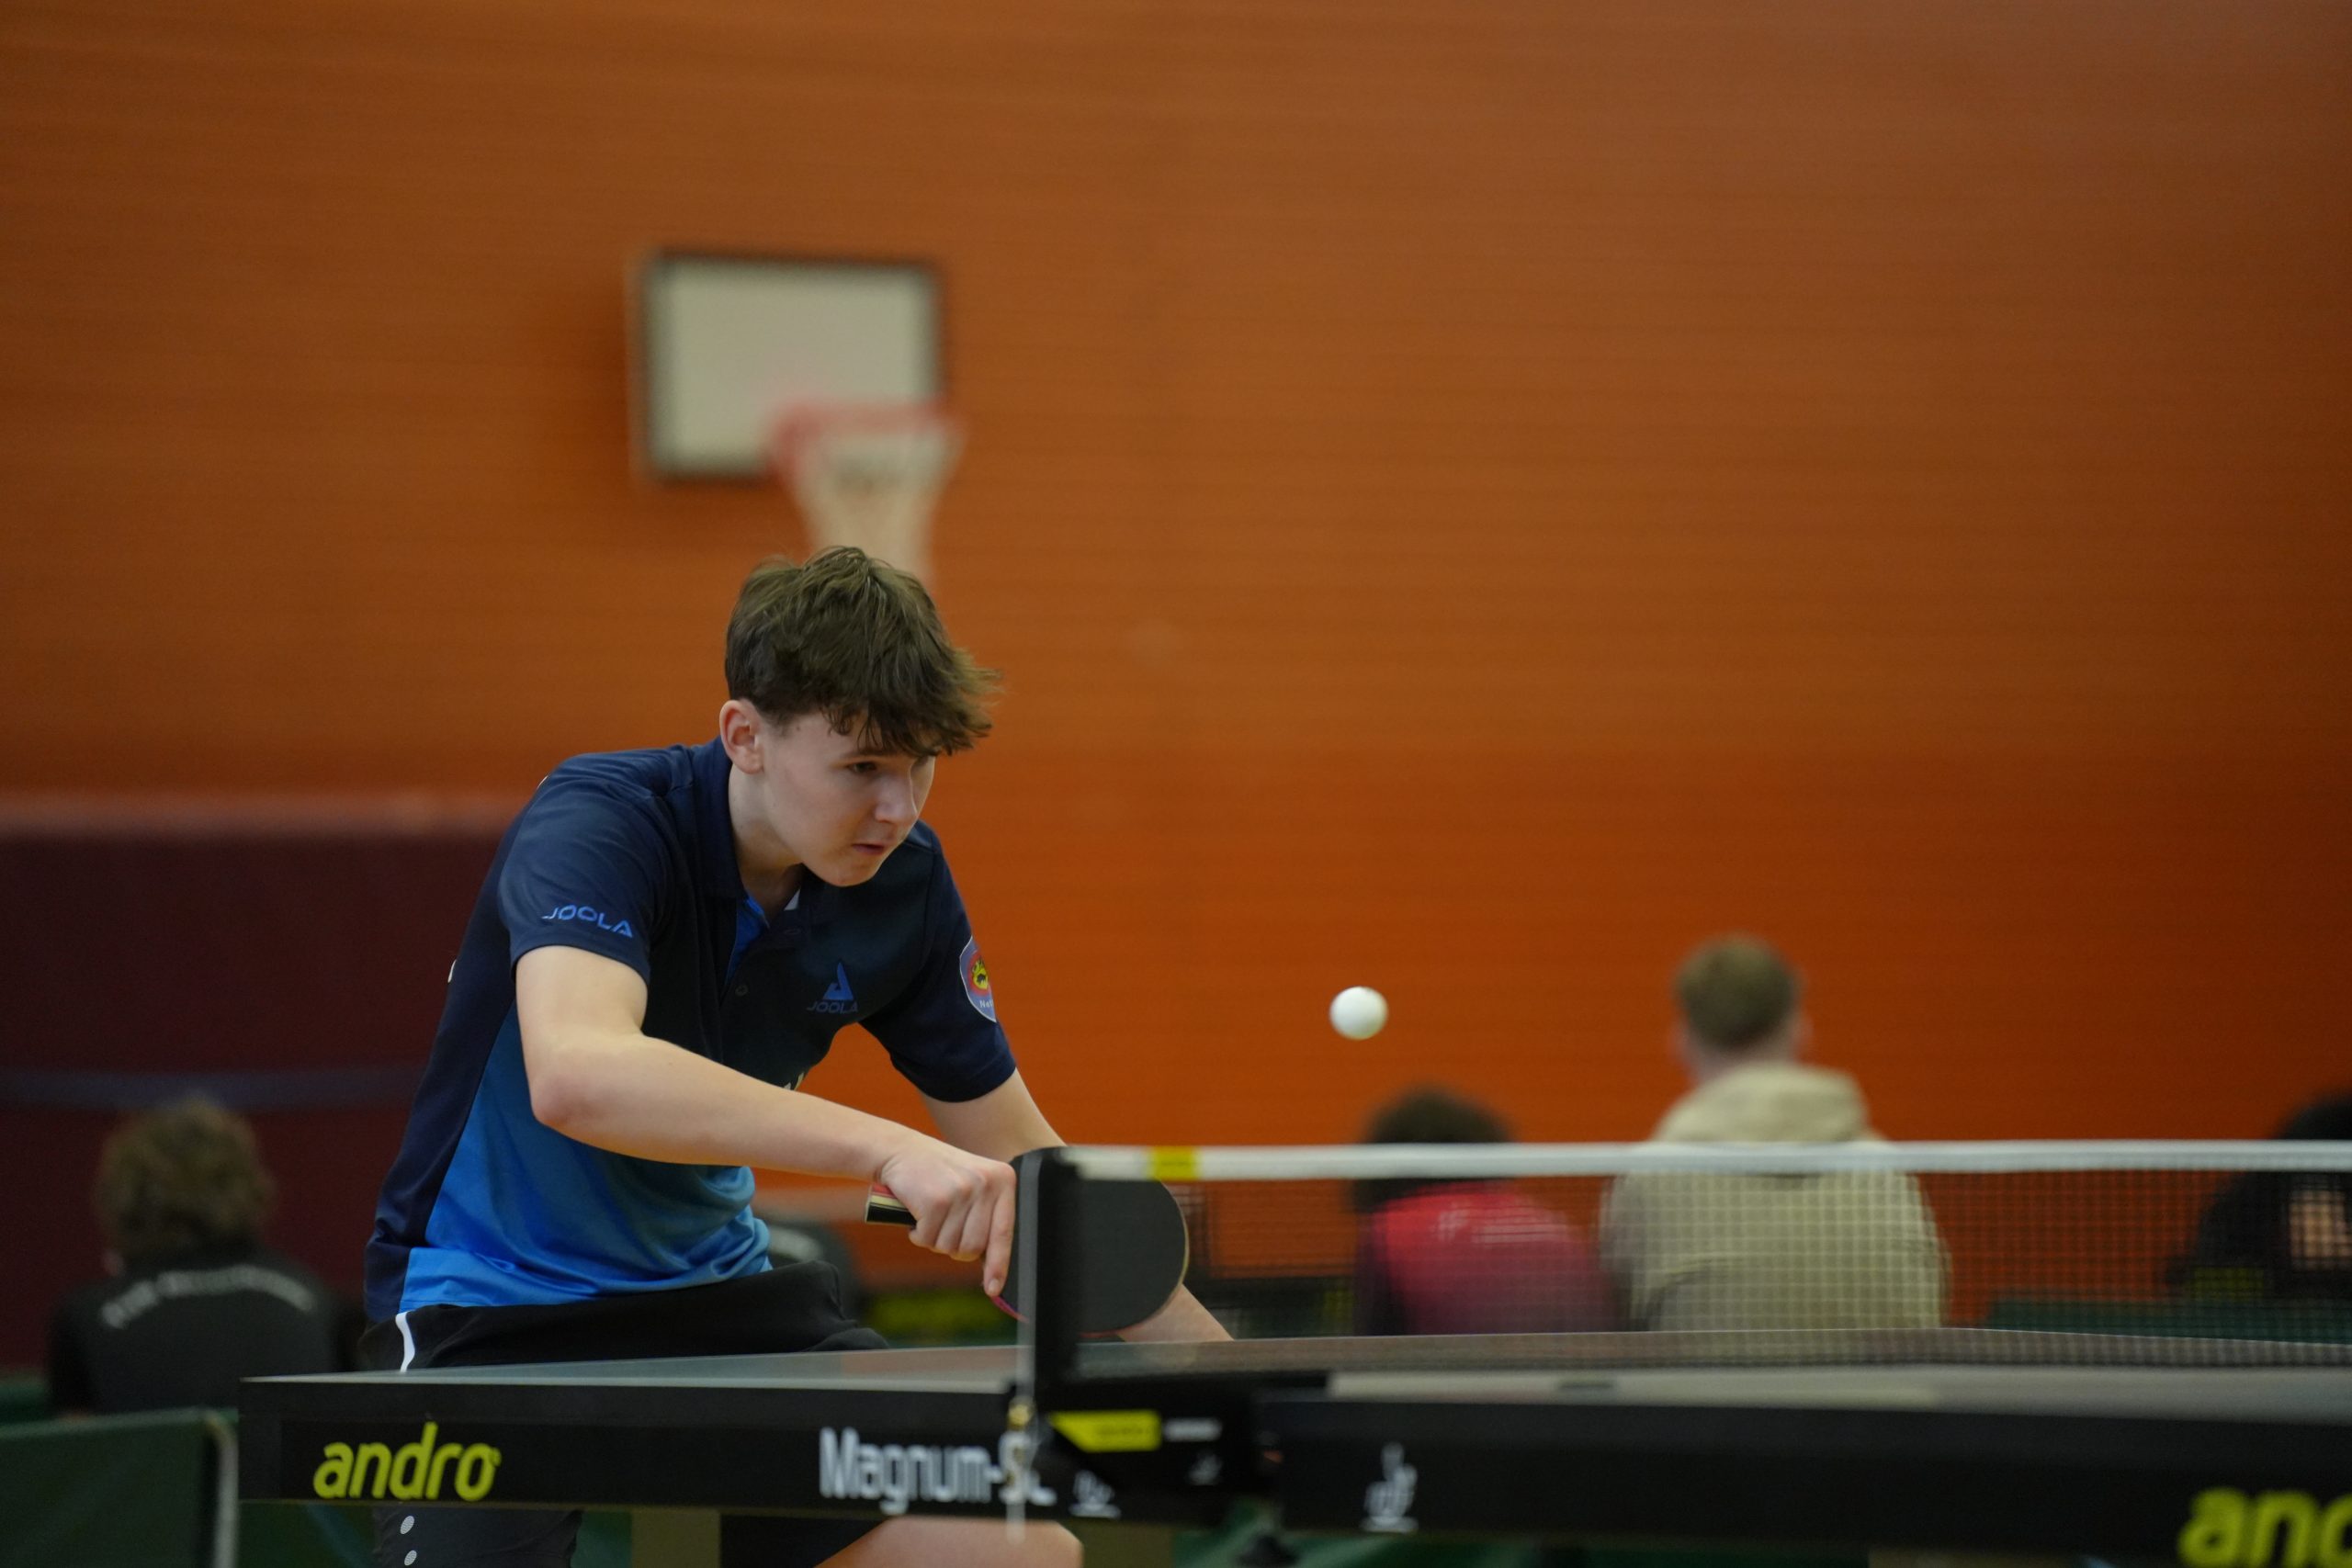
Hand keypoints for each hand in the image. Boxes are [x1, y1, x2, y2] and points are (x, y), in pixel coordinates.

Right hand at [873, 1139, 1017, 1295]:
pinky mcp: (935, 1201)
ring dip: (934, 1239)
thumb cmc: (937, 1174)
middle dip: (954, 1247)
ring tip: (929, 1214)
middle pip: (974, 1247)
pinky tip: (916, 1212)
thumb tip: (992, 1264)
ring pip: (950, 1246)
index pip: (1004, 1232)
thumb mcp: (972, 1185)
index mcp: (1002, 1180)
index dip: (998, 1265)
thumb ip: (985, 1216)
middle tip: (942, 1227)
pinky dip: (917, 1234)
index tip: (994, 1288)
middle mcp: (986, 1184)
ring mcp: (961, 1192)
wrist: (900, 1150)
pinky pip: (927, 1239)